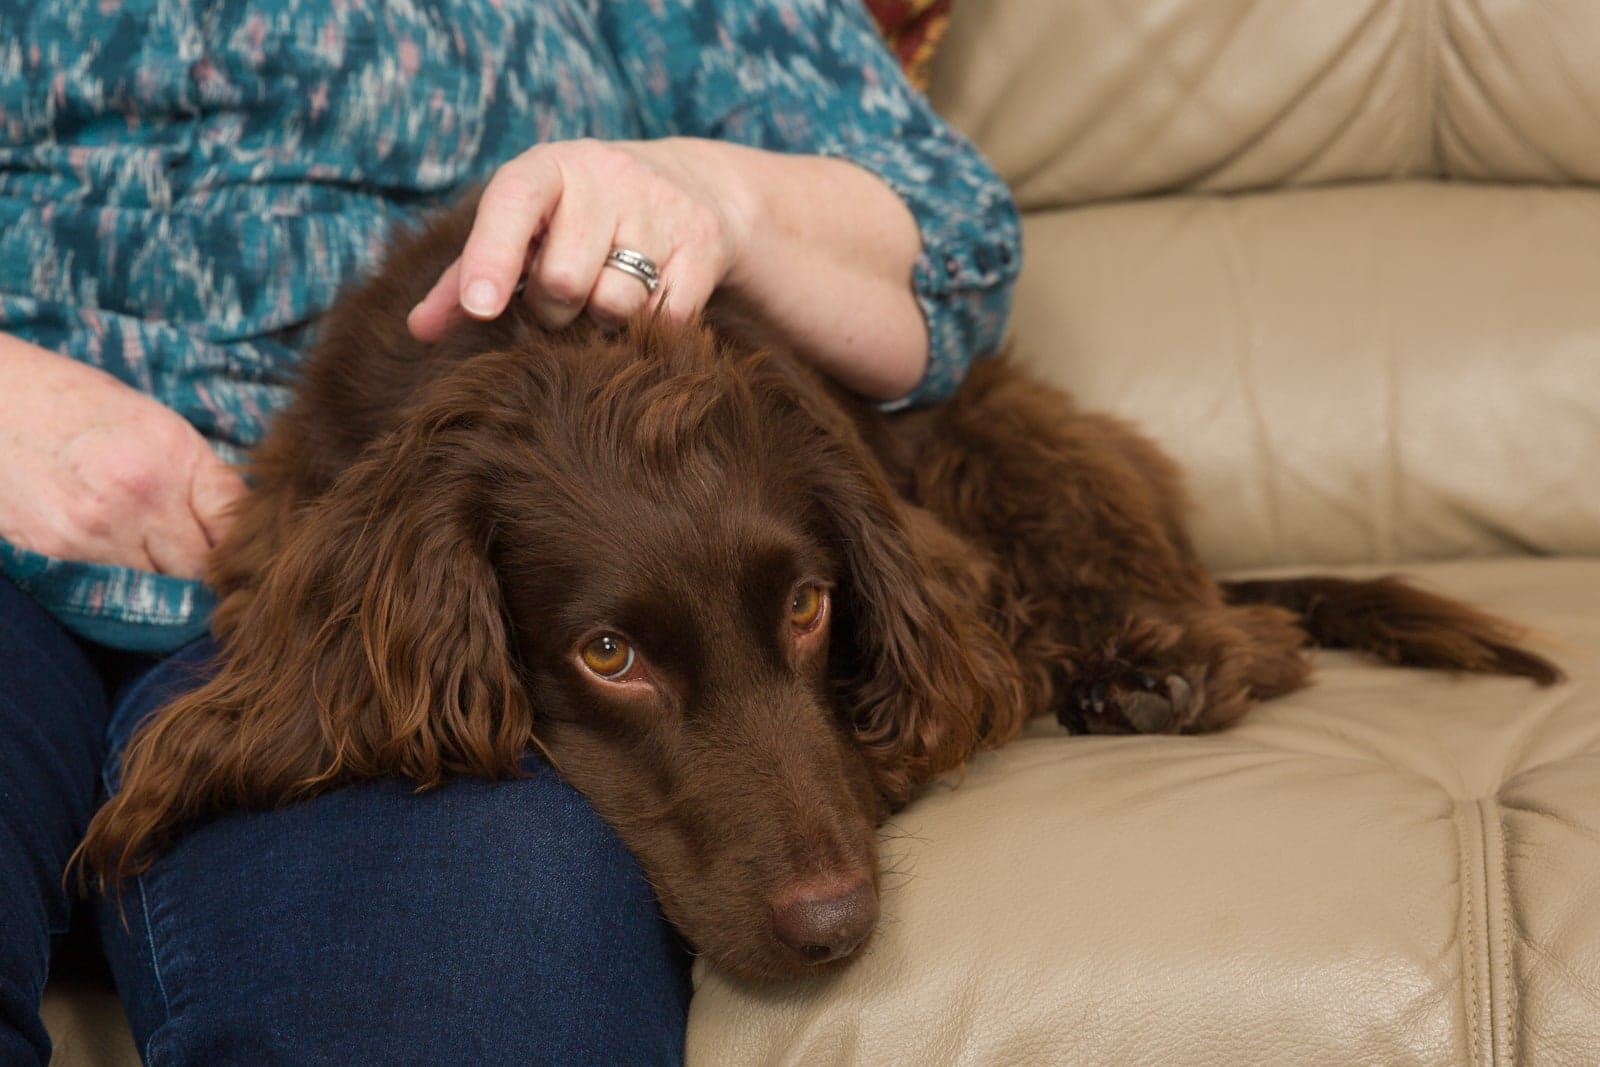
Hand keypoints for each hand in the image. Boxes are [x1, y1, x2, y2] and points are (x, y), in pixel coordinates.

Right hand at [0, 337, 247, 576]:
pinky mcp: (59, 555)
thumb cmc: (79, 406)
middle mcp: (141, 497)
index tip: (236, 553)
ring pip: (158, 590)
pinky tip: (115, 563)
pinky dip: (121, 590)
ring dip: (162, 584)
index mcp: (174, 456)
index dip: (238, 546)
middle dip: (203, 572)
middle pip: (200, 570)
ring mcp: (97, 531)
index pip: (233, 526)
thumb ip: (201, 478)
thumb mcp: (155, 425)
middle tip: (197, 568)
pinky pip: (112, 594)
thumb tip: (243, 531)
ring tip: (151, 562)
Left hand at [407, 138, 746, 340]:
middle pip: (563, 281)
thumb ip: (465, 279)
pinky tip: (647, 300)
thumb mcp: (524, 230)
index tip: (481, 308)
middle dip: (554, 310)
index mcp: (549, 166)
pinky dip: (648, 327)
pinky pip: (664, 318)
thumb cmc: (578, 218)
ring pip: (615, 305)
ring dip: (603, 321)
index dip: (492, 258)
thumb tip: (418, 331)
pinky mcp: (703, 244)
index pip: (513, 204)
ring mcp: (662, 207)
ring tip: (605, 295)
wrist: (687, 186)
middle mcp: (607, 175)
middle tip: (562, 297)